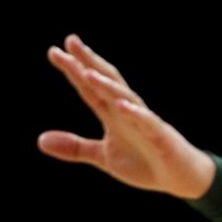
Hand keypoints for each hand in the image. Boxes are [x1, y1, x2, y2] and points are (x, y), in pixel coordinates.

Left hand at [38, 36, 216, 197]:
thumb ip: (75, 147)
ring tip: (87, 72)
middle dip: (89, 62)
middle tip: (71, 41)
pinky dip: (135, 114)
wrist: (181, 180)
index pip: (89, 89)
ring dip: (107, 85)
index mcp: (112, 115)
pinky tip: (121, 105)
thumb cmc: (145, 164)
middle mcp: (127, 112)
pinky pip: (147, 122)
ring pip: (124, 97)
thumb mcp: (104, 157)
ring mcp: (144, 122)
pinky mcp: (160, 137)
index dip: (73, 70)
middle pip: (106, 81)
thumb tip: (40, 140)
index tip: (55, 52)